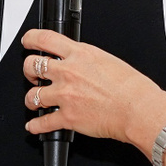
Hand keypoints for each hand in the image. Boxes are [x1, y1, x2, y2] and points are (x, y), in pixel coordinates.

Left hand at [21, 30, 165, 148]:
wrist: (138, 109)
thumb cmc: (132, 87)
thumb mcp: (108, 60)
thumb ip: (88, 60)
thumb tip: (80, 63)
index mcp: (80, 54)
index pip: (46, 39)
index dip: (31, 39)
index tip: (27, 42)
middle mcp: (68, 72)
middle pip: (32, 65)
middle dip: (28, 71)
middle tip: (32, 75)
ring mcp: (65, 95)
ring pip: (32, 95)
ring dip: (31, 100)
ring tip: (34, 102)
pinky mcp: (67, 117)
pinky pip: (43, 122)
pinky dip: (36, 126)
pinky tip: (35, 126)